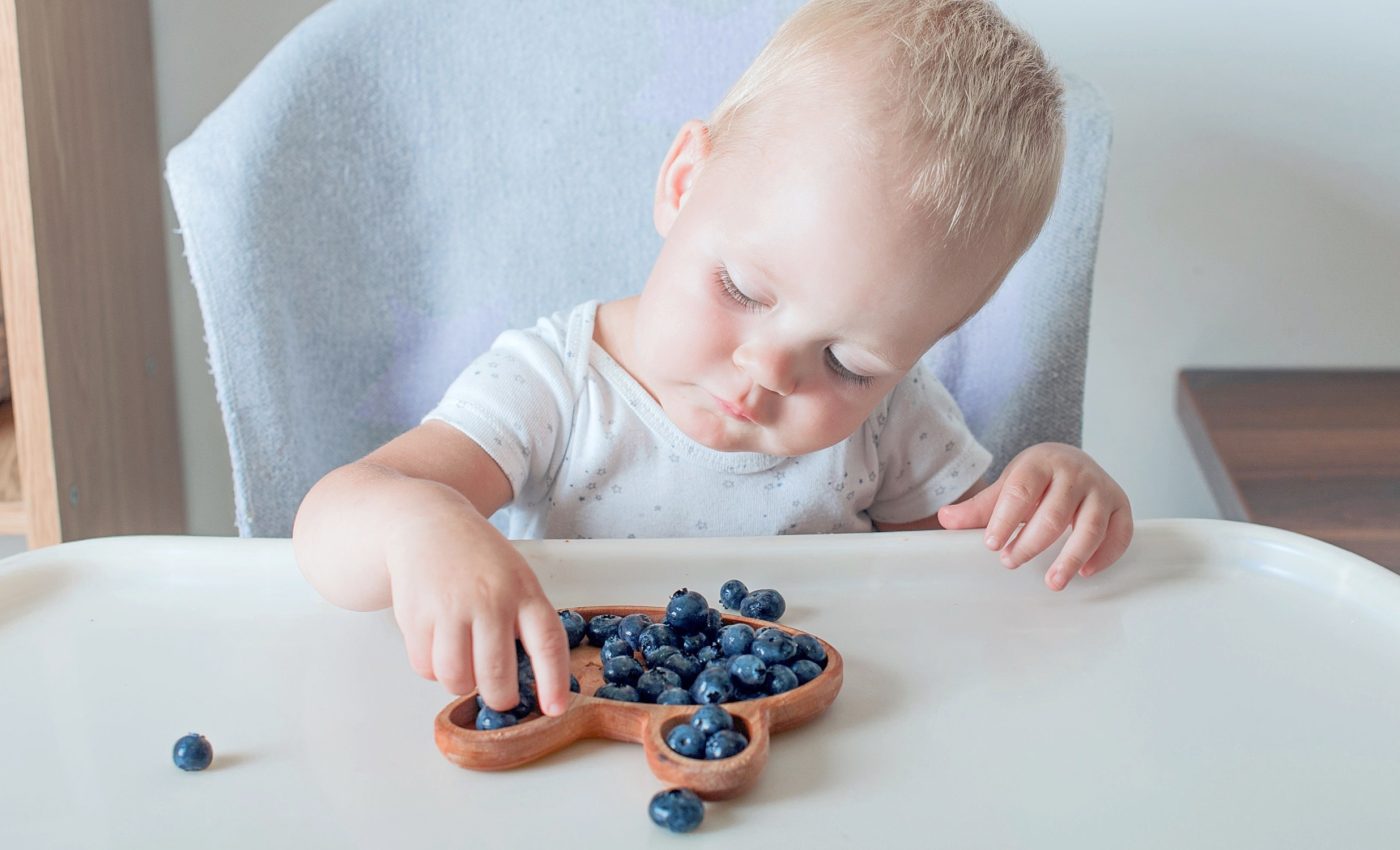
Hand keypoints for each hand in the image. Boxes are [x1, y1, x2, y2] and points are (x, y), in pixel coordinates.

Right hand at [384, 507, 572, 715]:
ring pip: (456, 679)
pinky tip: (439, 645)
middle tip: (500, 695)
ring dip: (461, 684)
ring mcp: (450, 608)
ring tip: (466, 665)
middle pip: (497, 675)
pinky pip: (425, 667)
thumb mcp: (516, 578)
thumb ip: (526, 621)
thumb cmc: (479, 559)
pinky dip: (432, 669)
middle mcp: (489, 600)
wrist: (428, 524)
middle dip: (500, 698)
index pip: (547, 643)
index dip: (552, 682)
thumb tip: (533, 680)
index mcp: (523, 591)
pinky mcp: (416, 615)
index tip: (553, 709)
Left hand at [936, 443, 1133, 590]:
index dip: (1006, 519)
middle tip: (1010, 562)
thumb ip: (979, 507)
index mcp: (1040, 463)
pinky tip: (1084, 572)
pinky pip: (1120, 533)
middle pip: (1054, 514)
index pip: (1022, 491)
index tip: (992, 544)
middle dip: (1031, 543)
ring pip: (1090, 527)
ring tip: (1052, 582)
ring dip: (1070, 558)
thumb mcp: (1006, 486)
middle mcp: (1075, 473)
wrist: (1069, 460)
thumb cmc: (1035, 479)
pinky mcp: (1121, 504)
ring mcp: (1101, 488)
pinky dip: (1104, 555)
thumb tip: (945, 519)